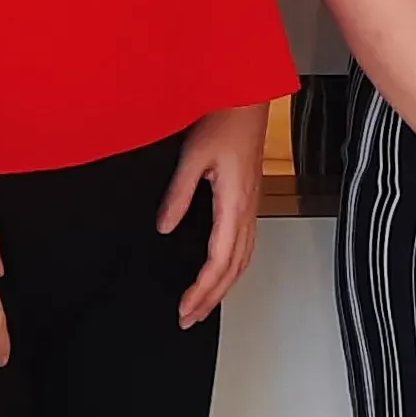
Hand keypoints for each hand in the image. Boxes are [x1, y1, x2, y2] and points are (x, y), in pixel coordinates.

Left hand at [159, 104, 269, 325]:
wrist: (247, 97)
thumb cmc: (224, 119)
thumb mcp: (193, 156)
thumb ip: (179, 194)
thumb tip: (164, 227)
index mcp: (234, 205)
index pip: (218, 262)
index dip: (202, 290)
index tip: (184, 308)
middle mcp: (246, 212)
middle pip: (233, 269)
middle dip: (212, 298)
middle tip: (189, 319)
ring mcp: (251, 207)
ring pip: (242, 261)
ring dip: (223, 287)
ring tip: (203, 305)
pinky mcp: (248, 200)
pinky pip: (245, 246)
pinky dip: (232, 268)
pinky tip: (221, 271)